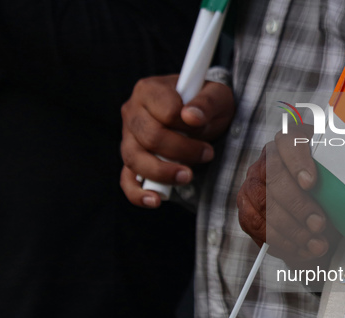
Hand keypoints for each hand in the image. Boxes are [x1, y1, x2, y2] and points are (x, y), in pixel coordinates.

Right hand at [120, 74, 233, 207]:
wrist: (203, 117)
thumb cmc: (207, 104)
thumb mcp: (216, 96)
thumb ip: (206, 102)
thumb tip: (191, 117)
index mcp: (149, 90)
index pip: (166, 113)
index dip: (188, 126)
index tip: (204, 129)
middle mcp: (132, 112)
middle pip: (150, 138)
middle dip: (182, 151)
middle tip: (208, 154)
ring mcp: (128, 138)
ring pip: (135, 160)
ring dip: (164, 172)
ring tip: (188, 176)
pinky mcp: (132, 160)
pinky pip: (127, 180)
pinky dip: (139, 193)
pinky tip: (156, 200)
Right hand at [237, 124, 340, 267]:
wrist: (318, 220)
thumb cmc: (331, 193)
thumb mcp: (340, 179)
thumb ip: (343, 174)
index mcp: (293, 141)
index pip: (289, 141)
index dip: (298, 161)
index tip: (311, 183)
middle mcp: (268, 159)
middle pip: (275, 178)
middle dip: (298, 206)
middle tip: (319, 224)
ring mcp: (253, 183)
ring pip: (264, 206)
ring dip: (292, 230)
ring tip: (317, 245)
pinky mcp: (247, 208)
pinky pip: (257, 226)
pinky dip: (283, 243)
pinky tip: (303, 250)